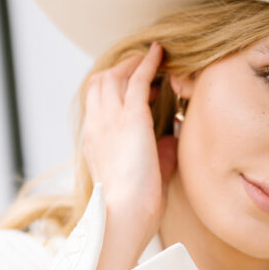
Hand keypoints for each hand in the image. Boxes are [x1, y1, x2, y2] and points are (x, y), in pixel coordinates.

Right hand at [82, 44, 177, 269]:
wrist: (124, 216)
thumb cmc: (134, 208)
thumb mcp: (147, 175)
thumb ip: (159, 155)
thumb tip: (172, 139)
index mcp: (95, 143)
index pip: (97, 104)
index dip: (114, 91)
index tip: (137, 87)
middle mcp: (97, 126)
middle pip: (100, 83)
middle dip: (120, 70)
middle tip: (142, 67)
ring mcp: (110, 120)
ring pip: (115, 76)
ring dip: (133, 64)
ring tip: (152, 57)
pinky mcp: (130, 119)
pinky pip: (137, 80)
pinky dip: (148, 63)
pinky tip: (160, 53)